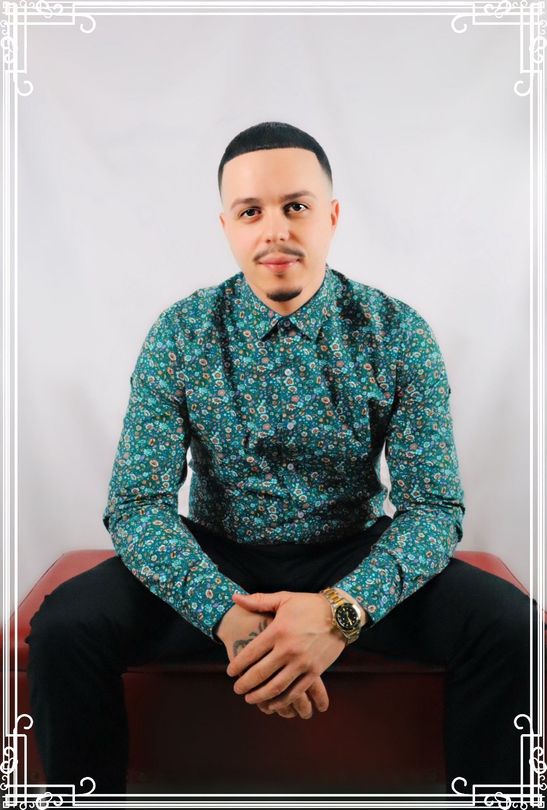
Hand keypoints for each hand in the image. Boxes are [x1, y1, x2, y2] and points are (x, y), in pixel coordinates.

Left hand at [225, 590, 345, 712]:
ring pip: (276, 687)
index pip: (251, 653)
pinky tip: (274, 704)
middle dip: (245, 684)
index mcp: (278, 631)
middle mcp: (288, 649)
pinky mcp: (315, 671)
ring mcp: (302, 662)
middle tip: (237, 690)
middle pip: (260, 673)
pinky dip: (283, 701)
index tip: (230, 672)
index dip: (237, 665)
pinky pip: (296, 691)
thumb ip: (258, 601)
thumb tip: (235, 598)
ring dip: (261, 697)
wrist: (340, 614)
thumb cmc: (309, 605)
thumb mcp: (284, 598)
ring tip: (251, 699)